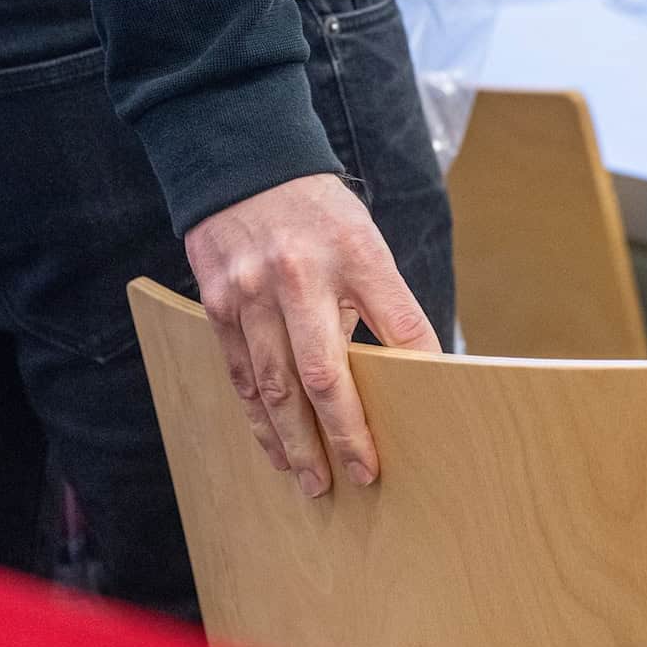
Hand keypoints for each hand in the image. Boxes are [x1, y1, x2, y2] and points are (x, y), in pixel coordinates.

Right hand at [184, 173, 440, 496]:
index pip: (396, 323)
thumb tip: (419, 368)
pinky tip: (273, 446)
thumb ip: (386, 302)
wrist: (241, 164)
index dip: (415, 375)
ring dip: (295, 441)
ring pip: (273, 386)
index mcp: (352, 254)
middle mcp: (297, 277)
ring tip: (314, 481)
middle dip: (342, 434)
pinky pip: (239, 375)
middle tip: (361, 477)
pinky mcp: (217, 306)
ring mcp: (250, 294)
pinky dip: (258, 418)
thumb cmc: (316, 213)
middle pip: (322, 373)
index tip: (429, 422)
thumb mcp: (365, 240)